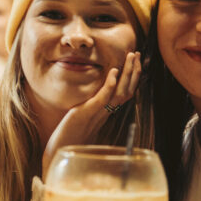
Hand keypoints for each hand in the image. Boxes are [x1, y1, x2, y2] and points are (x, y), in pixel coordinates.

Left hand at [41, 51, 140, 176]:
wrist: (62, 147)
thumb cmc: (71, 132)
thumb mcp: (85, 113)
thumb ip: (93, 103)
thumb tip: (98, 93)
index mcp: (108, 110)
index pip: (126, 91)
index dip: (133, 76)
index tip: (136, 60)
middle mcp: (107, 111)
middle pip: (128, 89)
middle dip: (134, 70)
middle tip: (137, 53)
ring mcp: (99, 111)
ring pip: (120, 91)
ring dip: (127, 73)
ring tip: (131, 57)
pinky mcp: (88, 111)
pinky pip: (103, 97)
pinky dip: (110, 84)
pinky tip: (113, 71)